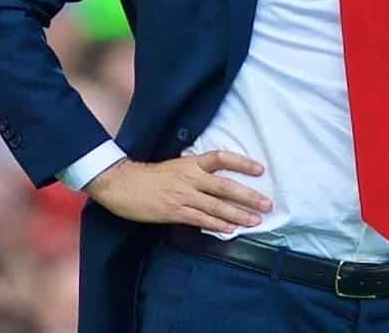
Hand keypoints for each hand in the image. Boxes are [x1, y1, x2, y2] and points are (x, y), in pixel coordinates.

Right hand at [84, 150, 272, 232]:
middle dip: (248, 196)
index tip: (260, 169)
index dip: (242, 162)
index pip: (221, 157)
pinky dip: (217, 224)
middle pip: (225, 186)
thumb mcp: (175, 166)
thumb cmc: (148, 176)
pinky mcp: (174, 211)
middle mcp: (190, 177)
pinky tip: (230, 230)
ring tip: (255, 220)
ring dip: (238, 215)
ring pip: (216, 205)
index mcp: (190, 163)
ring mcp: (182, 195)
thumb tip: (217, 180)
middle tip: (267, 204)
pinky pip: (200, 219)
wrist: (121, 183)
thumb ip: (195, 172)